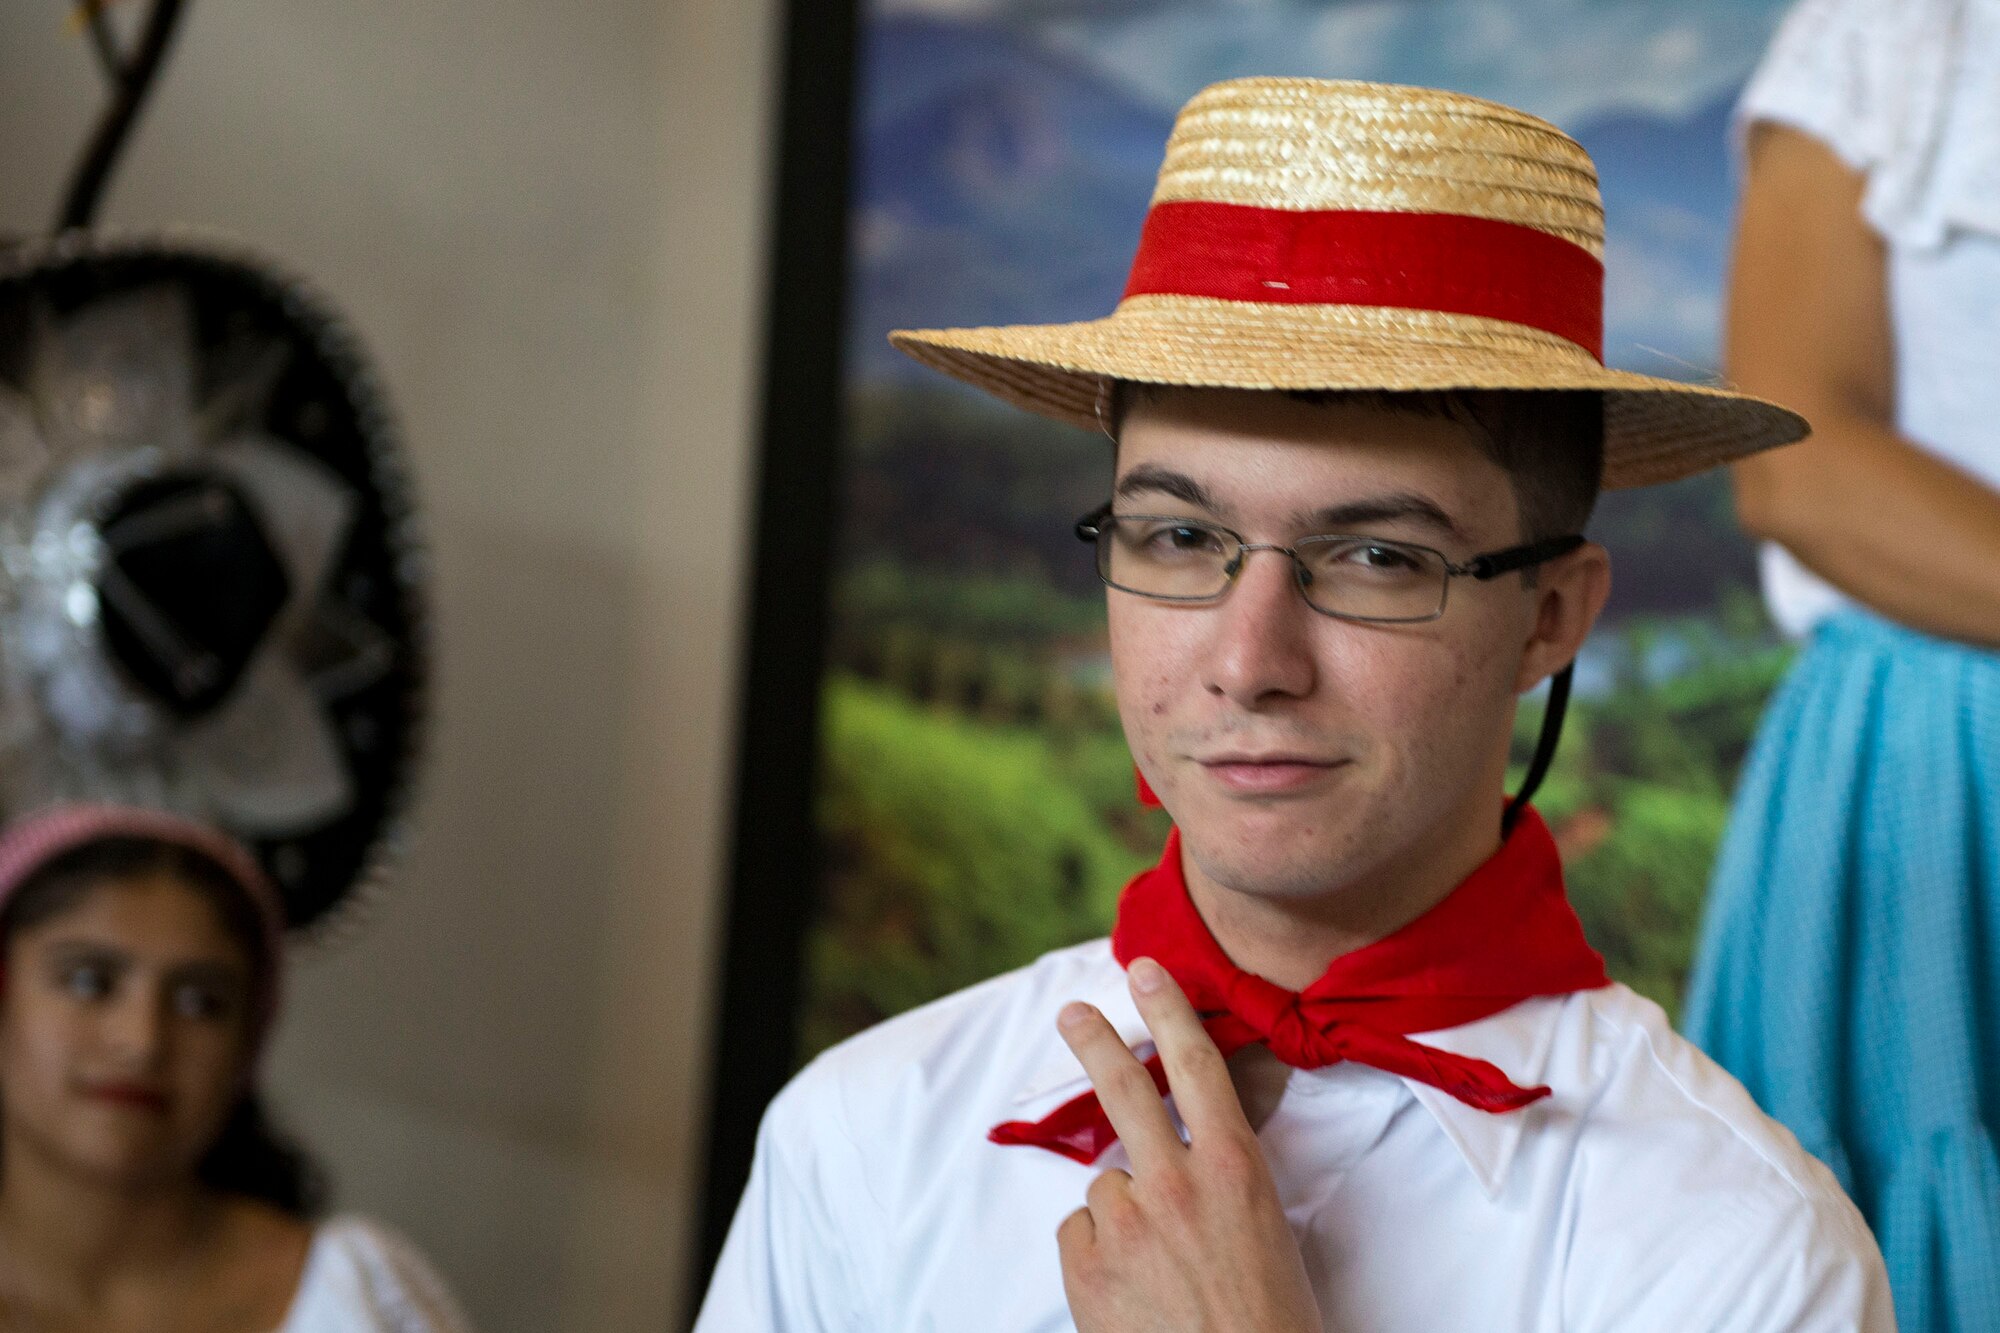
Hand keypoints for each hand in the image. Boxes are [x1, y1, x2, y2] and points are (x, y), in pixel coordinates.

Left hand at [1056, 957, 1320, 1332]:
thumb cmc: (1272, 1322)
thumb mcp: (1267, 1229)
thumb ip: (1221, 1179)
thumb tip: (1179, 1153)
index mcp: (1235, 1168)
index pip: (1196, 1065)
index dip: (1168, 1009)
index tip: (1144, 970)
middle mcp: (1175, 1182)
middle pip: (1123, 1088)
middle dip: (1094, 1041)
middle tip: (1073, 1013)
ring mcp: (1125, 1222)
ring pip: (1104, 1187)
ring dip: (1122, 1213)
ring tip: (1159, 1267)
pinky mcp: (1086, 1264)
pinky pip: (1080, 1235)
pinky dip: (1098, 1254)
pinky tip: (1132, 1290)